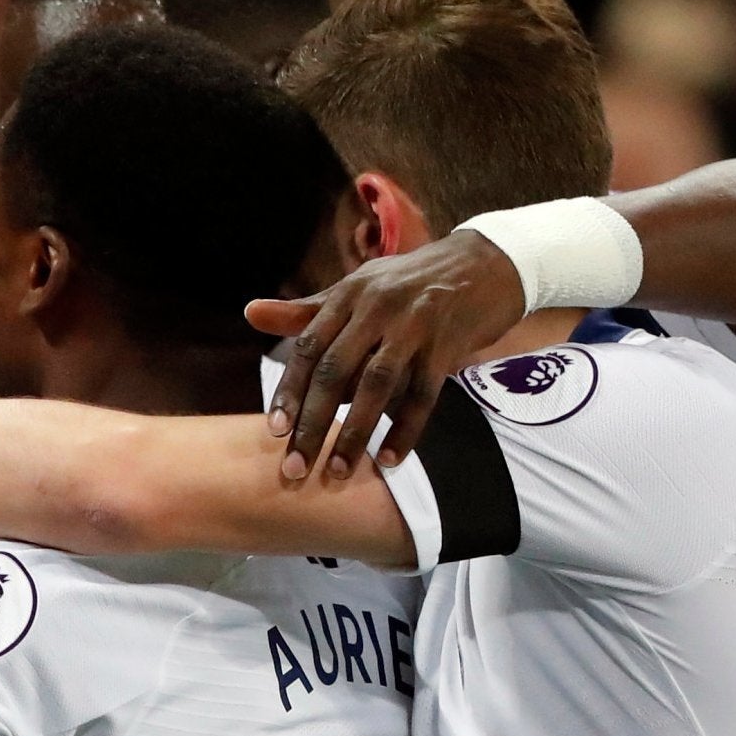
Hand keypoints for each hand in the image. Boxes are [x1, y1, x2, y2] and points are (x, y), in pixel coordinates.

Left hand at [245, 229, 524, 478]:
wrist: (486, 264)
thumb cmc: (409, 283)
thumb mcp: (357, 288)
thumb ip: (306, 311)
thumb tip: (249, 313)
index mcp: (348, 295)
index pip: (308, 348)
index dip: (289, 390)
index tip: (275, 432)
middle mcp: (377, 307)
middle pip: (335, 372)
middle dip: (312, 423)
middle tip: (295, 467)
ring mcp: (414, 325)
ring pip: (376, 386)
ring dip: (354, 433)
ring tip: (338, 471)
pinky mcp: (448, 344)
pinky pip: (423, 395)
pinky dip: (405, 430)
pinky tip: (390, 460)